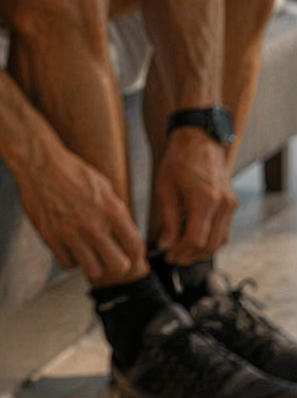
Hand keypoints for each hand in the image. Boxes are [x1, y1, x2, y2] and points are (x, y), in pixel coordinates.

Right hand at [15, 141, 144, 284]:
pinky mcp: (51, 238)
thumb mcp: (104, 187)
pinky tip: (72, 247)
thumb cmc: (73, 172)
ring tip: (91, 254)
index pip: (135, 247)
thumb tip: (125, 236)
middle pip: (119, 267)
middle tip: (112, 257)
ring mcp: (71, 234)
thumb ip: (116, 213)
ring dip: (94, 265)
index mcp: (112, 210)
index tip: (129, 253)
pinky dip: (72, 259)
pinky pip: (68, 264)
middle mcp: (94, 225)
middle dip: (118, 265)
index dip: (135, 254)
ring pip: (94, 272)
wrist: (39, 163)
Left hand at [153, 126, 237, 263]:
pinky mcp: (232, 202)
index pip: (195, 239)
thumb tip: (165, 245)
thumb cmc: (178, 159)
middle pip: (211, 245)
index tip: (168, 256)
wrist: (199, 139)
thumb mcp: (165, 188)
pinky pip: (224, 230)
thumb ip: (167, 220)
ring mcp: (230, 204)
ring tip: (183, 253)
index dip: (180, 252)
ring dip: (202, 251)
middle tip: (174, 258)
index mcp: (204, 200)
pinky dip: (211, 239)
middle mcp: (222, 204)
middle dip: (191, 256)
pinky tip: (195, 239)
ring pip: (221, 241)